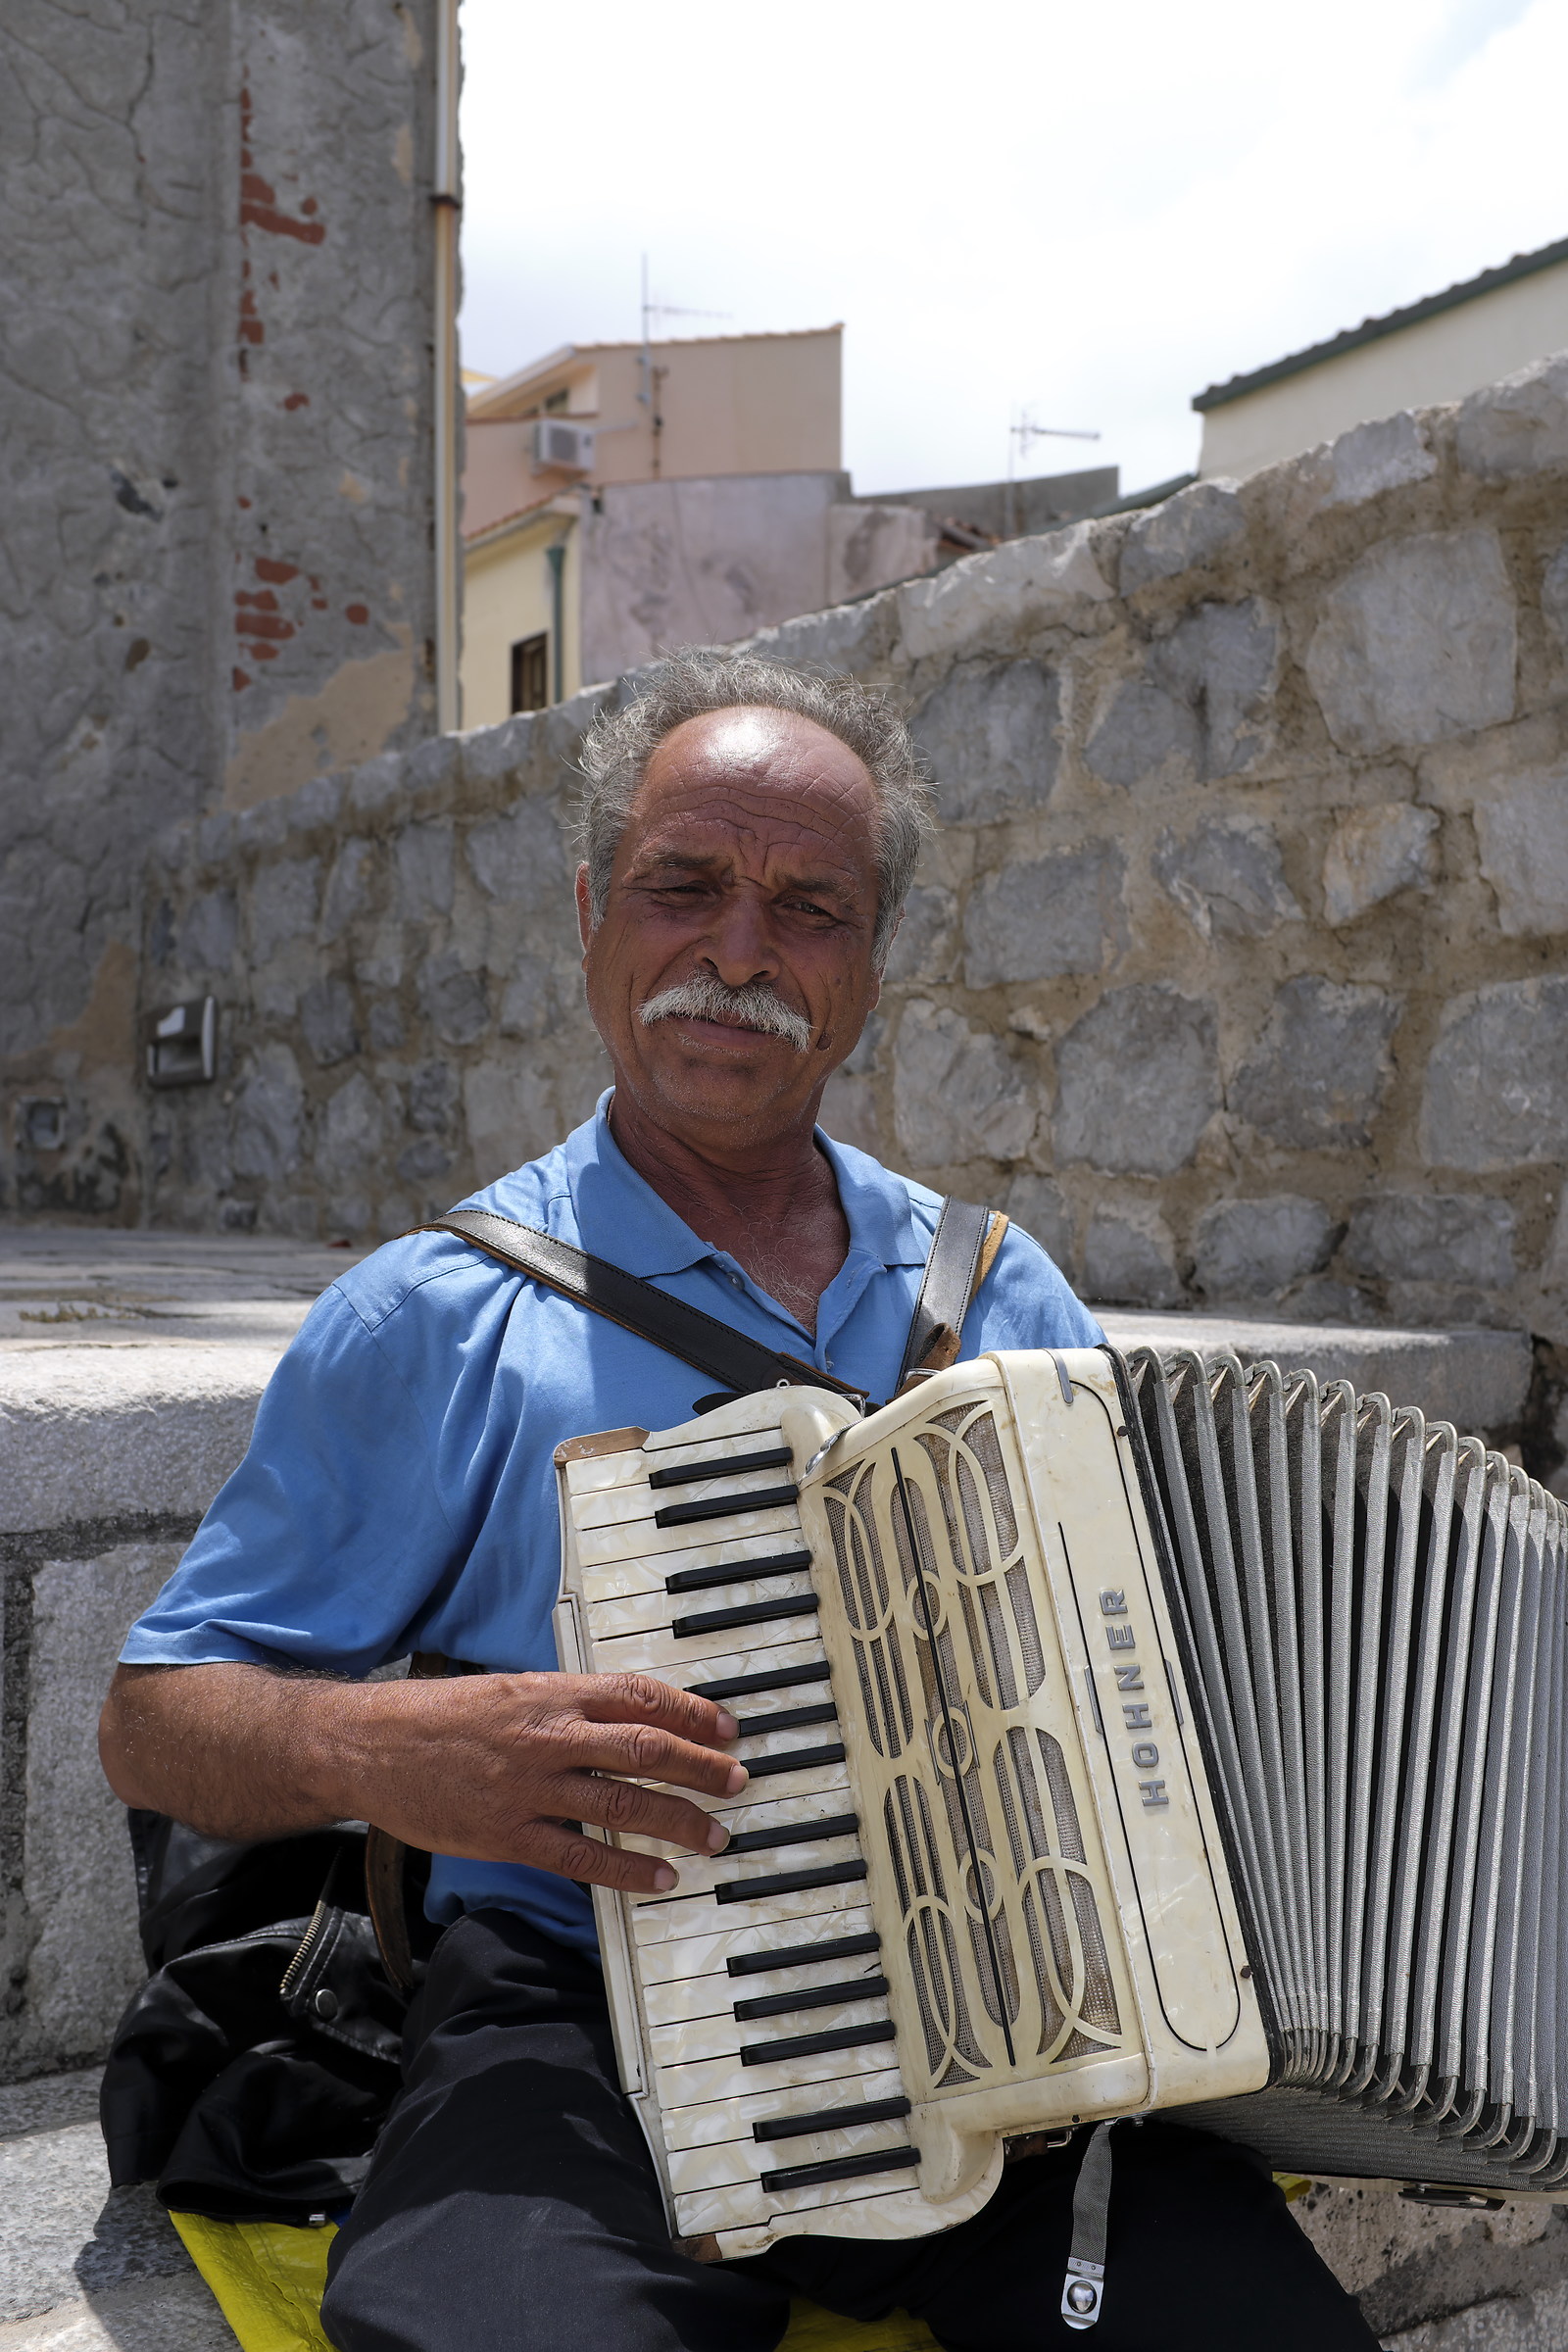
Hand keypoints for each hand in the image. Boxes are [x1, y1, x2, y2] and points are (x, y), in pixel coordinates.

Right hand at [350, 1668, 746, 1895]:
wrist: (369, 1746)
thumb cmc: (439, 1716)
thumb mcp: (509, 1690)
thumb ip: (566, 1704)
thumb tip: (626, 1718)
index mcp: (551, 1692)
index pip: (639, 1696)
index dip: (690, 1712)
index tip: (725, 1728)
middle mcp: (548, 1736)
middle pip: (645, 1748)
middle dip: (699, 1766)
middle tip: (737, 1780)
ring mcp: (529, 1788)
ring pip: (622, 1803)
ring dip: (677, 1820)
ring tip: (714, 1834)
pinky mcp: (508, 1836)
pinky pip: (581, 1857)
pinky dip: (626, 1870)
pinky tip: (659, 1878)